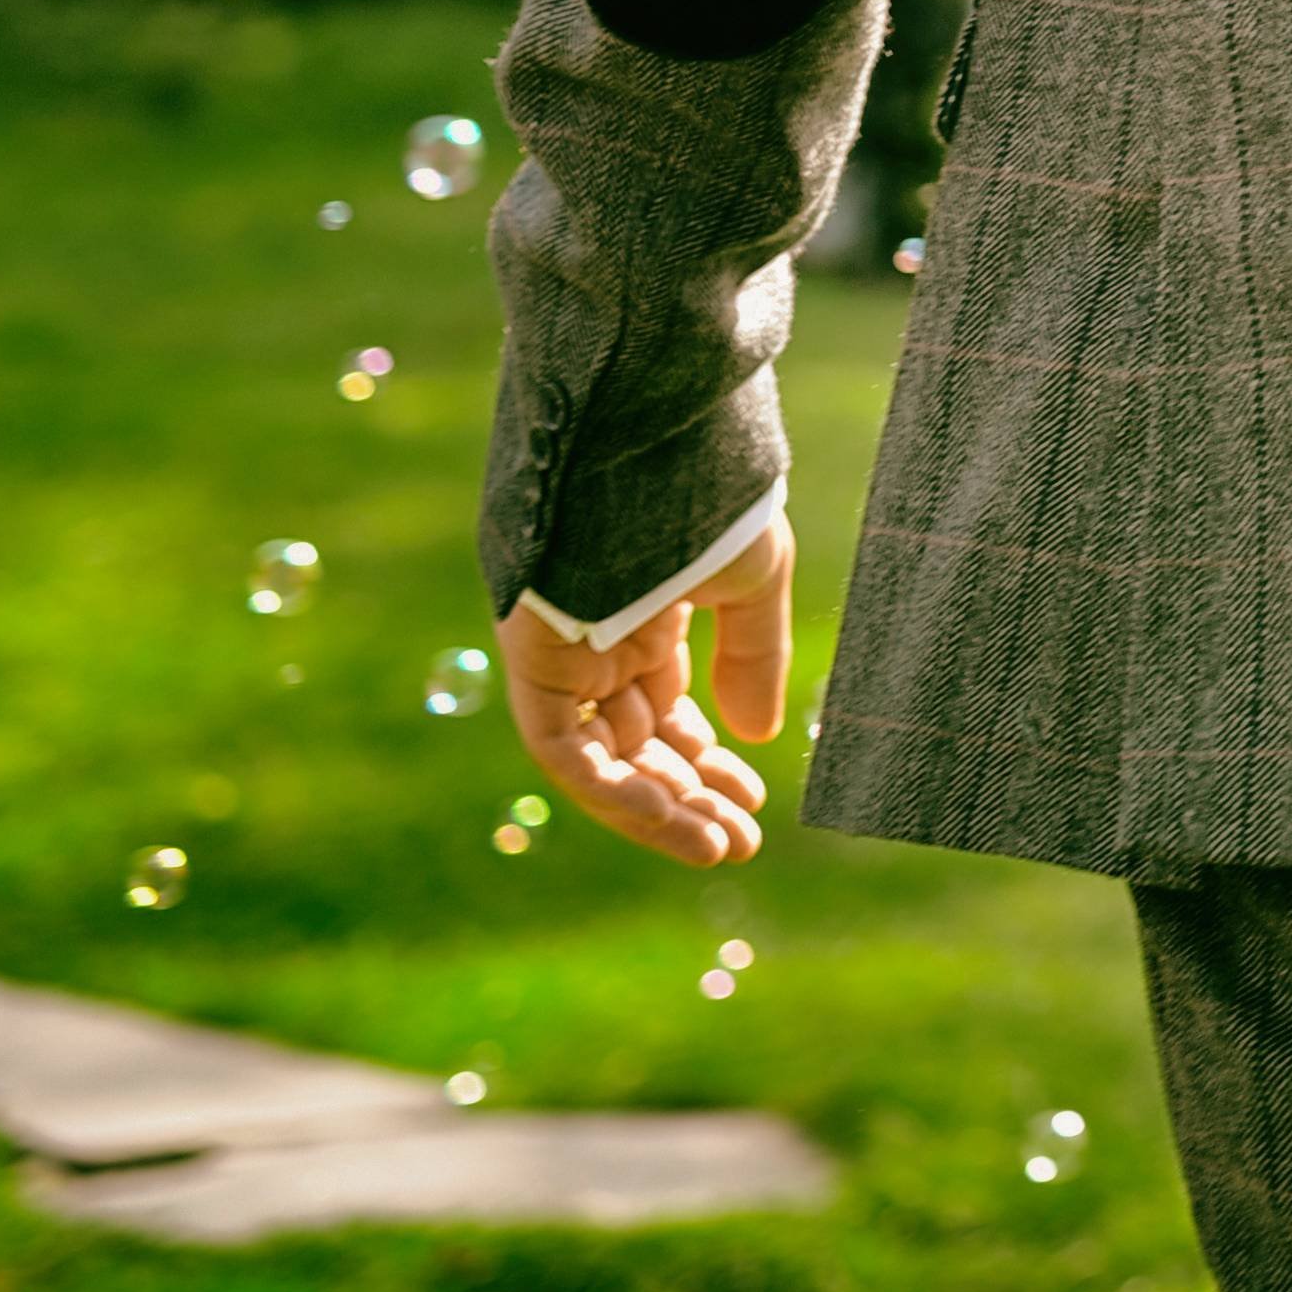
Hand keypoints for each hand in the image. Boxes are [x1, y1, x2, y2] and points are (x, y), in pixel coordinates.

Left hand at [500, 514, 792, 865]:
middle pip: (635, 747)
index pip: (664, 713)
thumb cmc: (705, 499)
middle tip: (741, 843)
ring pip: (600, 759)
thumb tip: (759, 736)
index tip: (752, 801)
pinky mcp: (532, 661)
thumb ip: (752, 658)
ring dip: (655, 809)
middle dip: (688, 798)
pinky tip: (669, 816)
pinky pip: (561, 748)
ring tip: (719, 846)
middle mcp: (600, 646)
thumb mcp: (750, 582)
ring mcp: (564, 656)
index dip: (706, 763)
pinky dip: (609, 791)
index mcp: (646, 620)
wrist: (645, 444)